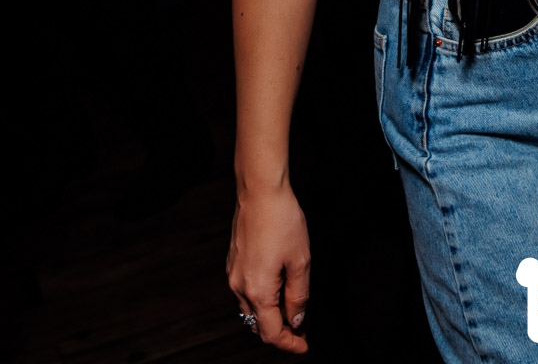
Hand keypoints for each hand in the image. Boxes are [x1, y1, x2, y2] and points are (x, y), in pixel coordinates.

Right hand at [229, 185, 310, 352]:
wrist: (260, 192)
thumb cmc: (282, 221)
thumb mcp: (301, 261)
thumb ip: (299, 296)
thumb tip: (296, 321)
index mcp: (257, 291)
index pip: (272, 332)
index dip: (290, 344)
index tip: (305, 345)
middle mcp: (239, 288)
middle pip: (258, 326)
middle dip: (280, 332)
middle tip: (303, 329)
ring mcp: (233, 276)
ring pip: (251, 310)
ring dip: (271, 317)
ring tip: (294, 310)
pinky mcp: (233, 264)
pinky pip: (246, 294)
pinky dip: (262, 301)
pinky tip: (279, 290)